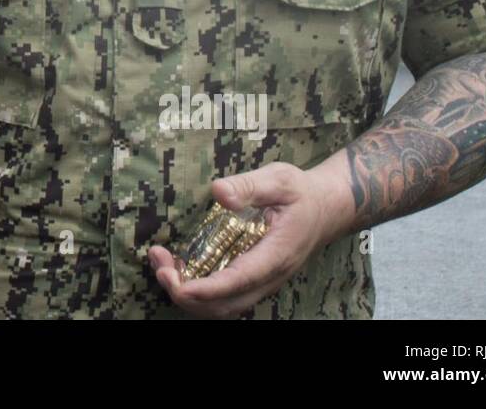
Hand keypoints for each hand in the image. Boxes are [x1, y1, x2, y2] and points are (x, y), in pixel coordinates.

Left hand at [147, 161, 343, 318]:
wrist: (326, 209)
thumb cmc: (301, 193)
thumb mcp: (279, 180)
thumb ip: (248, 186)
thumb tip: (219, 193)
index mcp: (276, 255)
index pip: (238, 281)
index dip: (206, 289)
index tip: (178, 284)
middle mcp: (268, 277)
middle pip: (225, 304)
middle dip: (188, 294)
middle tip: (159, 268)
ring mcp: (260, 281)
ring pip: (222, 305)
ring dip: (188, 293)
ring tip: (160, 263)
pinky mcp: (252, 278)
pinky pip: (223, 295)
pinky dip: (197, 289)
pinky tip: (177, 264)